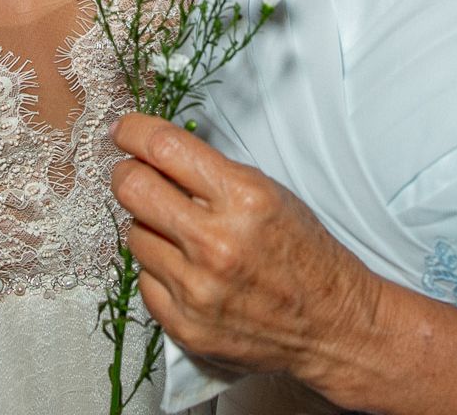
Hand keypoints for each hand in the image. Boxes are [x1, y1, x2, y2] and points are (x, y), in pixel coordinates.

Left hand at [110, 113, 381, 387]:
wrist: (331, 323)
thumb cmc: (303, 253)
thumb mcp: (268, 193)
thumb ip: (210, 173)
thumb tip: (152, 153)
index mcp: (243, 199)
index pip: (164, 147)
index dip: (134, 131)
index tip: (125, 130)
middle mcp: (216, 244)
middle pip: (133, 189)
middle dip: (127, 175)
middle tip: (134, 174)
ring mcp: (197, 289)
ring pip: (134, 236)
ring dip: (150, 228)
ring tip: (181, 234)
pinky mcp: (186, 325)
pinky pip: (145, 281)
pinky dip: (160, 270)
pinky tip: (188, 271)